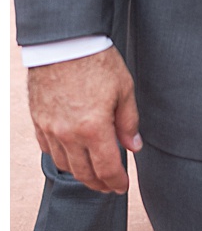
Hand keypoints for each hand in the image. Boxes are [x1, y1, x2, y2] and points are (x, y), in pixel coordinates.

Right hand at [27, 47, 140, 192]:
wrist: (64, 42)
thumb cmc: (96, 60)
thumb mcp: (123, 88)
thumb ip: (128, 121)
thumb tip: (134, 146)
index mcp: (94, 128)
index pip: (107, 168)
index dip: (116, 182)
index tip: (122, 187)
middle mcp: (69, 135)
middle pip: (84, 173)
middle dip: (99, 184)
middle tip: (109, 186)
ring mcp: (51, 129)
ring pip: (64, 164)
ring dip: (80, 173)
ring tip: (92, 173)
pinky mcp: (39, 121)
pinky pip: (48, 149)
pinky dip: (61, 157)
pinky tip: (70, 154)